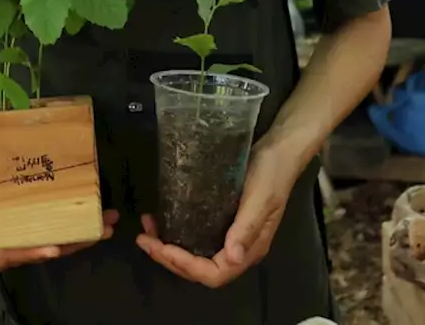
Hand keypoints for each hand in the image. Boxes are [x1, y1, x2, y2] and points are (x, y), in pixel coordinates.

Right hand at [0, 179, 118, 274]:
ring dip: (79, 233)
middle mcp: (1, 253)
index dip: (36, 250)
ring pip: (50, 241)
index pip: (15, 254)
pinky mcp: (19, 230)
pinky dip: (68, 223)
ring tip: (107, 222)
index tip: (58, 247)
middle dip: (74, 242)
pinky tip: (88, 213)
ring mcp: (12, 243)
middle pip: (42, 250)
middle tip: (103, 229)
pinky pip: (47, 230)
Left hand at [136, 142, 298, 286]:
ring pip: (195, 254)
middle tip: (144, 240)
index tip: (162, 248)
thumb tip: (233, 259)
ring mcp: (230, 235)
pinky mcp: (223, 220)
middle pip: (200, 269)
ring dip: (169, 248)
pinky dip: (176, 232)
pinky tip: (163, 217)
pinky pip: (196, 235)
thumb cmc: (271, 174)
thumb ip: (246, 228)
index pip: (214, 274)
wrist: (280, 150)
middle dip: (169, 259)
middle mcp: (239, 248)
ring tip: (147, 230)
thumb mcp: (260, 199)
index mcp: (248, 250)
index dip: (186, 266)